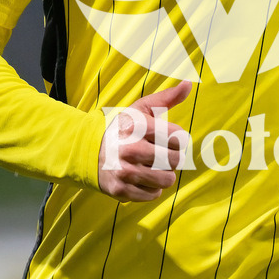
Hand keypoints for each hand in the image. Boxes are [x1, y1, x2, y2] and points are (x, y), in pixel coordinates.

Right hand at [98, 81, 191, 201]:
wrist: (90, 151)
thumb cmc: (123, 129)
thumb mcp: (141, 109)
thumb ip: (167, 97)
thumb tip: (189, 84)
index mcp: (137, 126)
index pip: (179, 137)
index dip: (178, 139)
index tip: (168, 139)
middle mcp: (130, 149)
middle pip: (176, 160)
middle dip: (173, 158)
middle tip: (161, 154)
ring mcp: (124, 171)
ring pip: (167, 180)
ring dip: (164, 174)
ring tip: (153, 166)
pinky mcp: (121, 190)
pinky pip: (154, 194)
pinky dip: (152, 188)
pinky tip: (142, 177)